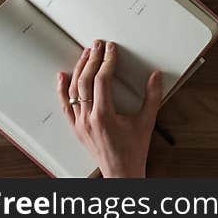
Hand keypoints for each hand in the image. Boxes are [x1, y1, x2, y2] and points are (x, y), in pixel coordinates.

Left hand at [57, 40, 161, 177]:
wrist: (120, 172)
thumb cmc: (132, 151)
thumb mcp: (146, 122)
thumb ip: (152, 97)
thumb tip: (155, 76)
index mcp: (104, 116)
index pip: (102, 80)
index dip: (107, 61)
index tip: (111, 49)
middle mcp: (88, 119)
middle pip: (85, 82)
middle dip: (91, 60)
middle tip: (97, 45)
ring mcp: (79, 124)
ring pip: (73, 91)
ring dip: (79, 69)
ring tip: (85, 54)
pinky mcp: (76, 128)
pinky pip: (65, 106)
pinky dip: (61, 90)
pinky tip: (62, 76)